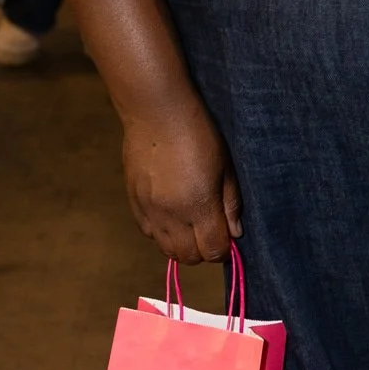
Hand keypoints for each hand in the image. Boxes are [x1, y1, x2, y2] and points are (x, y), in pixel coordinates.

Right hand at [121, 87, 242, 265]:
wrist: (156, 113)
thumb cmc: (199, 134)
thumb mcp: (225, 167)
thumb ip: (230, 204)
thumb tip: (235, 234)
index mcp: (199, 206)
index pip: (212, 250)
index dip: (223, 249)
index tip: (226, 237)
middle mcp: (171, 215)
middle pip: (188, 256)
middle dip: (203, 251)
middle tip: (210, 232)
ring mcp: (149, 210)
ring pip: (165, 249)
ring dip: (181, 246)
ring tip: (191, 227)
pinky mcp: (133, 202)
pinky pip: (148, 233)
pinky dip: (161, 233)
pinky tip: (171, 217)